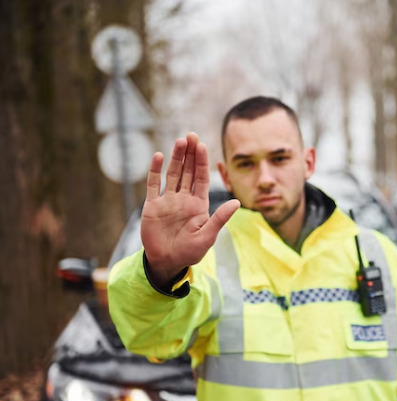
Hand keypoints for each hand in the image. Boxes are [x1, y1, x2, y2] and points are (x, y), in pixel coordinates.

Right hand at [141, 133, 239, 287]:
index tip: (203, 145)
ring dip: (176, 158)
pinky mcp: (152, 206)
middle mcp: (183, 199)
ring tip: (180, 141)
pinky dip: (155, 171)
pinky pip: (153, 185)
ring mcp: (167, 201)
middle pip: (187, 171)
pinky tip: (159, 156)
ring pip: (172, 174)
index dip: (202, 162)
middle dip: (190, 154)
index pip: (201, 178)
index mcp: (198, 204)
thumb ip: (220, 218)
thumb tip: (237, 202)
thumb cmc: (190, 252)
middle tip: (192, 135)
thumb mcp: (208, 236)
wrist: (167, 262)